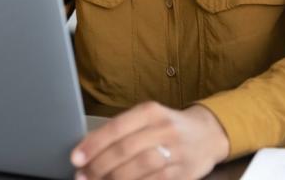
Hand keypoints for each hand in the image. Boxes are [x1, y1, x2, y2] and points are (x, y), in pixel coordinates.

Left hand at [71, 102, 229, 178]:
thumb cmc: (168, 126)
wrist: (208, 134)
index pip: (116, 128)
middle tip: (83, 175)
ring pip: (139, 168)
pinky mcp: (183, 172)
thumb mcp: (147, 118)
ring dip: (113, 179)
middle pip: (125, 150)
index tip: (76, 158)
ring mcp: (175, 152)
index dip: (94, 144)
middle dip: (99, 166)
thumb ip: (121, 130)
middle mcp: (163, 129)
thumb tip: (88, 149)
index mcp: (150, 111)